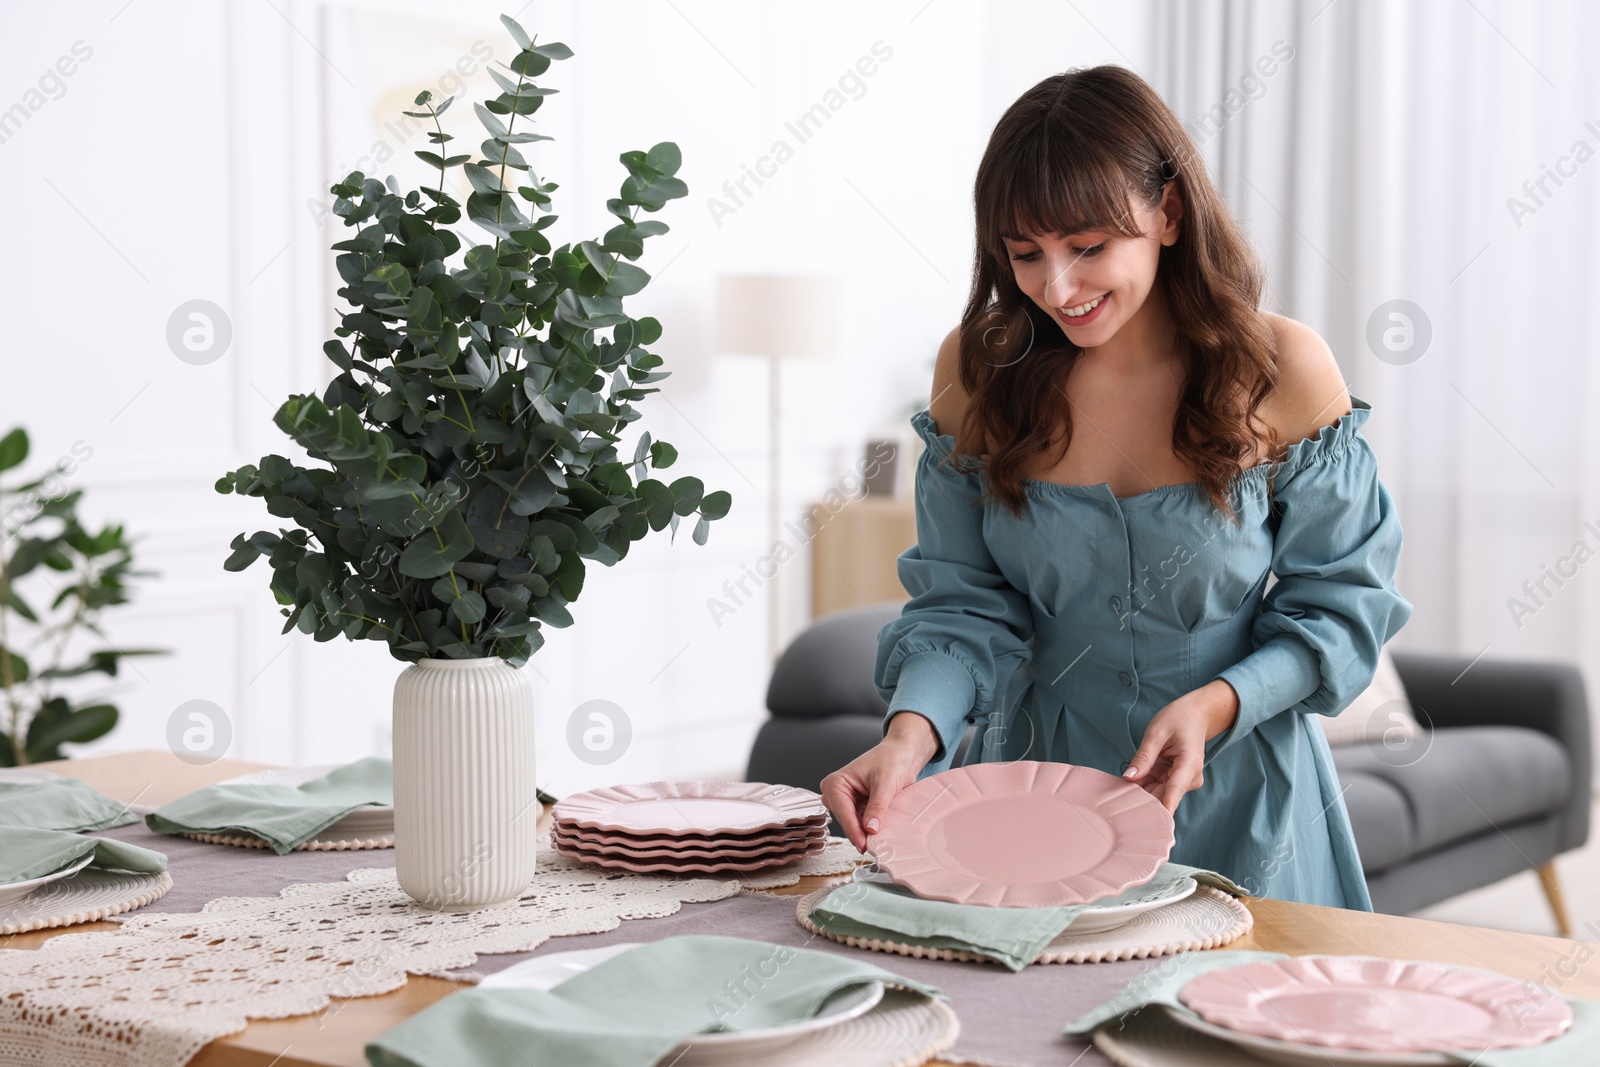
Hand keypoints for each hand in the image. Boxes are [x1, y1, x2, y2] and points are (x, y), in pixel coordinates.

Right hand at [820, 711, 939, 851]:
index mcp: (836, 783)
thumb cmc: (891, 760)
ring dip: (867, 831)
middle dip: (860, 832)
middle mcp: (837, 793)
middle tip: (876, 846)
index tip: (863, 845)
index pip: (842, 811)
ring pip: (854, 825)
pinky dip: (872, 828)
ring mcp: (847, 802)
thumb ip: (877, 807)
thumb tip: (871, 828)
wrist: (903, 755)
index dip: (854, 830)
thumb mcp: (885, 784)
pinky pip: (862, 823)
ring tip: (882, 838)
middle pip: (846, 820)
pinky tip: (883, 832)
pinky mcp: (858, 808)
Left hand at [1122, 680, 1239, 813]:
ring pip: (1157, 795)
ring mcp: (1183, 781)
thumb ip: (1144, 756)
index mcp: (1189, 764)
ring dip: (1139, 794)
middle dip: (1140, 801)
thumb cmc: (1179, 719)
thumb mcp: (1156, 732)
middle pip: (1162, 798)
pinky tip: (1128, 785)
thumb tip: (1129, 778)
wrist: (1196, 715)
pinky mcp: (1175, 780)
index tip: (1145, 825)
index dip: (1159, 811)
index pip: (1173, 793)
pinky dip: (1142, 786)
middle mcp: (1189, 778)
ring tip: (1118, 793)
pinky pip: (1156, 788)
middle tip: (1115, 804)